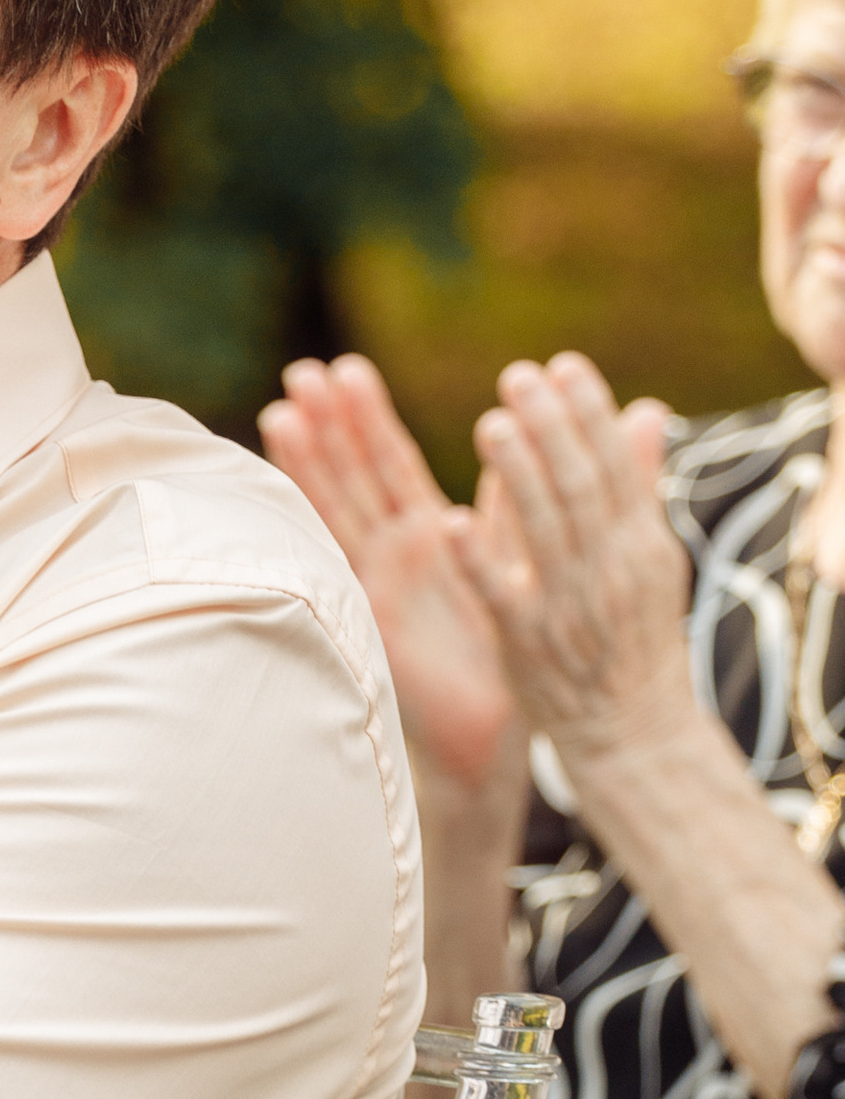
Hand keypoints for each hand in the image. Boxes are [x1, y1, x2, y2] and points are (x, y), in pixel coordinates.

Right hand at [261, 356, 520, 800]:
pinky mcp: (374, 621)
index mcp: (426, 533)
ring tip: (283, 413)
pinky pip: (351, 570)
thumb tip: (527, 433)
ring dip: (310, 469)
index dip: (365, 418)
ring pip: (338, 514)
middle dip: (326, 427)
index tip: (342, 369)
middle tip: (302, 372)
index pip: (389, 463)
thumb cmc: (507, 648)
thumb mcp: (512, 559)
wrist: (499, 725)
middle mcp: (391, 554)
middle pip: (351, 478)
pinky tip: (302, 498)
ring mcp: (374, 586)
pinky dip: (330, 538)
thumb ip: (513, 500)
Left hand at [451, 353, 688, 770]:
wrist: (632, 732)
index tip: (562, 366)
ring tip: (489, 425)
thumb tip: (648, 408)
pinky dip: (477, 559)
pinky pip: (500, 595)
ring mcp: (568, 607)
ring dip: (518, 477)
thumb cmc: (635, 637)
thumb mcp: (650, 560)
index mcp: (641, 544)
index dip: (589, 414)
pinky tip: (448, 521)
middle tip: (517, 377)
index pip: (615, 466)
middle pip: (580, 486)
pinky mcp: (527, 644)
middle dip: (551, 428)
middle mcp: (610, 569)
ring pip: (543, 531)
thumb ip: (638, 484)